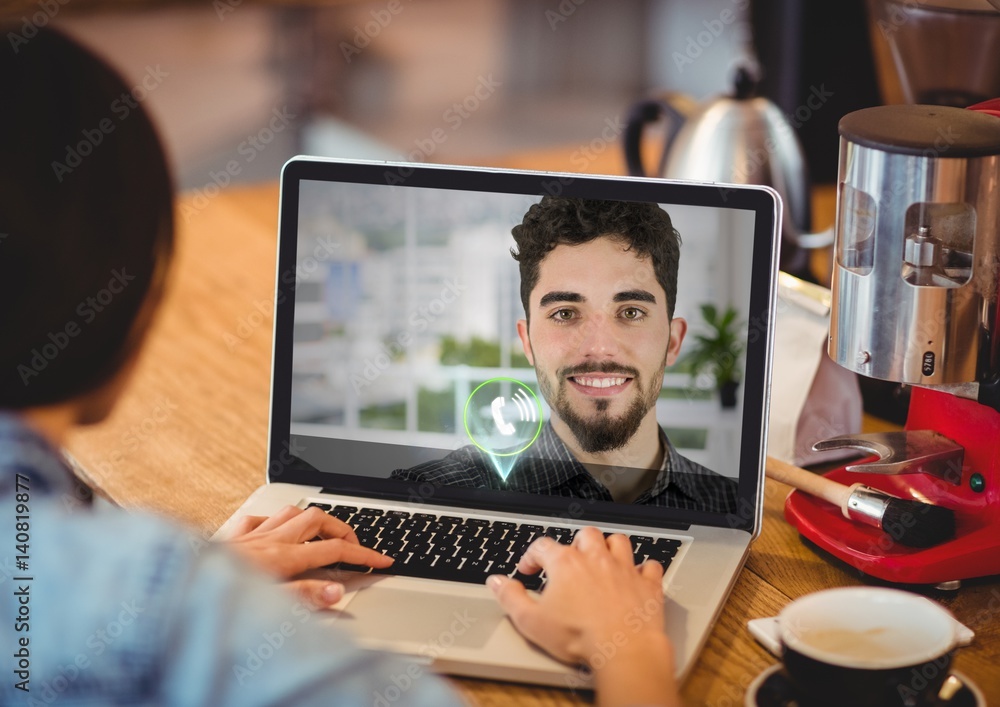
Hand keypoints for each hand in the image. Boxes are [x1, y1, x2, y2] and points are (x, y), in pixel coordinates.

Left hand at [224, 505, 391, 607]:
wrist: (170, 589)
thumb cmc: (215, 599)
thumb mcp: (267, 605)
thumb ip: (305, 597)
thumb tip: (338, 590)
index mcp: (283, 558)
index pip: (335, 551)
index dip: (365, 555)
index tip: (384, 561)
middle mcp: (268, 540)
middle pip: (318, 519)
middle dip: (343, 527)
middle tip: (356, 545)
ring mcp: (249, 535)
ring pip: (290, 511)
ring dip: (312, 518)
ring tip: (324, 532)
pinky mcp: (230, 536)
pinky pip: (257, 517)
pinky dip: (273, 520)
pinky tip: (274, 530)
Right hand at [488, 527, 678, 706]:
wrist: (622, 650)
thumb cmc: (579, 637)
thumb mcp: (531, 621)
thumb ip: (510, 598)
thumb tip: (497, 583)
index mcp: (566, 564)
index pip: (543, 546)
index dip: (532, 556)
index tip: (528, 568)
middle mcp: (596, 559)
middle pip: (585, 535)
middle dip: (575, 544)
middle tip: (569, 559)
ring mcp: (624, 569)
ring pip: (618, 542)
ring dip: (610, 547)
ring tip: (603, 557)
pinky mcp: (648, 585)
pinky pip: (650, 566)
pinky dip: (644, 568)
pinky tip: (639, 575)